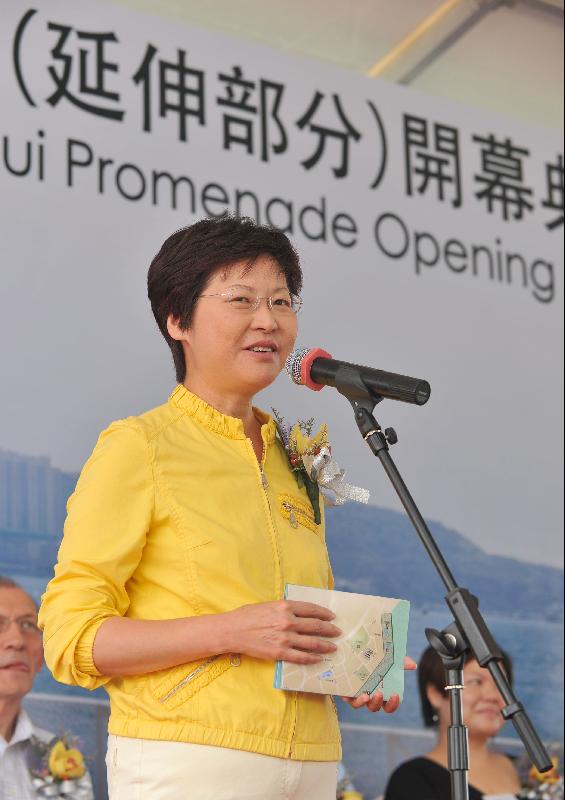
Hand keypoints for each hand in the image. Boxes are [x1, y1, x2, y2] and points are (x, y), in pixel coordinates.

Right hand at [226, 600, 341, 663]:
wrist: (232, 630)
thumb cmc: (248, 615)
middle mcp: (288, 621)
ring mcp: (285, 638)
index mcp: (285, 606)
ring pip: (312, 643)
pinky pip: (301, 657)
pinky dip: (312, 658)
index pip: (312, 609)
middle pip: (316, 626)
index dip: (324, 613)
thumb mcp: (268, 604)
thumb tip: (299, 612)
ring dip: (326, 645)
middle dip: (330, 630)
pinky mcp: (280, 652)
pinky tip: (319, 659)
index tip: (332, 616)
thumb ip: (284, 608)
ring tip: (333, 647)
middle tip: (338, 632)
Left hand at [341, 656, 416, 712]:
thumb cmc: (375, 661)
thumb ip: (400, 662)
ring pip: (359, 705)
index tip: (395, 695)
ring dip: (362, 702)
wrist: (355, 652)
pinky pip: (346, 697)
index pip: (389, 705)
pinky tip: (347, 694)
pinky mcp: (346, 689)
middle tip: (379, 693)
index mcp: (381, 692)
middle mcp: (369, 696)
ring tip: (365, 695)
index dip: (393, 704)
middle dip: (377, 703)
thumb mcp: (388, 660)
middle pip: (374, 707)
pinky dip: (347, 697)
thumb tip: (413, 664)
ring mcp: (356, 694)